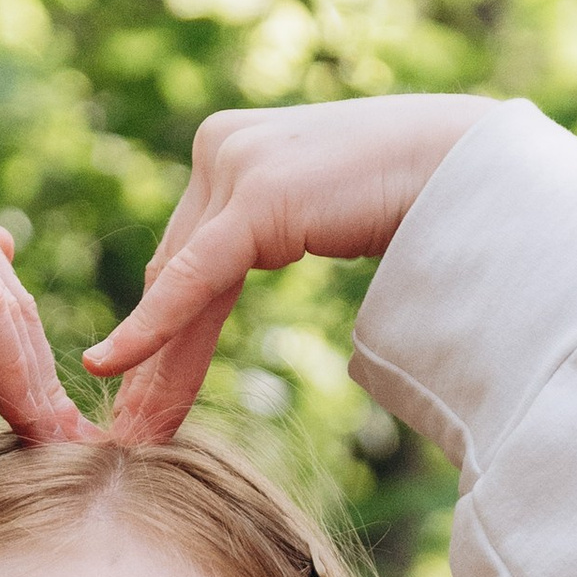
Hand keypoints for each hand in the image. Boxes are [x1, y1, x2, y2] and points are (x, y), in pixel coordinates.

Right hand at [0, 159, 84, 446]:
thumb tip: (2, 251)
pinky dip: (9, 367)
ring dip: (32, 380)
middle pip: (6, 294)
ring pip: (2, 303)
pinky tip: (24, 421)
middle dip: (39, 372)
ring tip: (52, 445)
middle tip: (69, 443)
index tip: (51, 425)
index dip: (26, 356)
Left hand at [84, 97, 498, 443]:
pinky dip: (150, 328)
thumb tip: (241, 271)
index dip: (158, 327)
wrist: (466, 166)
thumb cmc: (412, 193)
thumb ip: (269, 232)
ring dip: (156, 364)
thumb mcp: (316, 216)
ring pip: (179, 285)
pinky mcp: (254, 197)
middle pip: (173, 274)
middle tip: (129, 426)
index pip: (184, 255)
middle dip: (151, 358)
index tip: (140, 391)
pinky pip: (189, 279)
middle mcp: (218, 146)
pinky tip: (110, 366)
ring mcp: (231, 165)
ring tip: (137, 430)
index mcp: (229, 146)